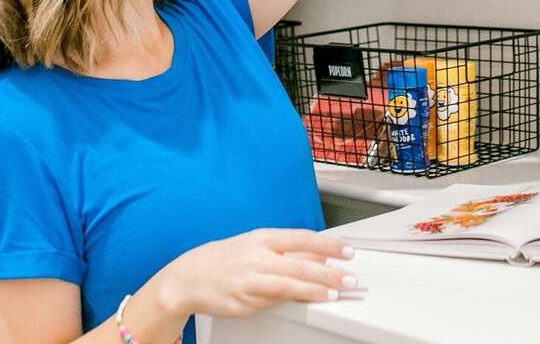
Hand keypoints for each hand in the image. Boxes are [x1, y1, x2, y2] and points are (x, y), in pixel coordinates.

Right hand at [159, 229, 356, 318]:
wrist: (188, 276)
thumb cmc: (226, 259)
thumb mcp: (257, 246)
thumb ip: (288, 253)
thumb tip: (319, 259)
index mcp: (263, 238)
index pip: (303, 238)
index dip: (328, 245)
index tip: (348, 250)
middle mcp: (258, 256)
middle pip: (300, 263)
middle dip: (329, 272)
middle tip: (350, 278)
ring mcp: (250, 279)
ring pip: (289, 283)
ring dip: (316, 289)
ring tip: (335, 293)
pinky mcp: (244, 301)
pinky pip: (273, 301)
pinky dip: (293, 300)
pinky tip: (309, 302)